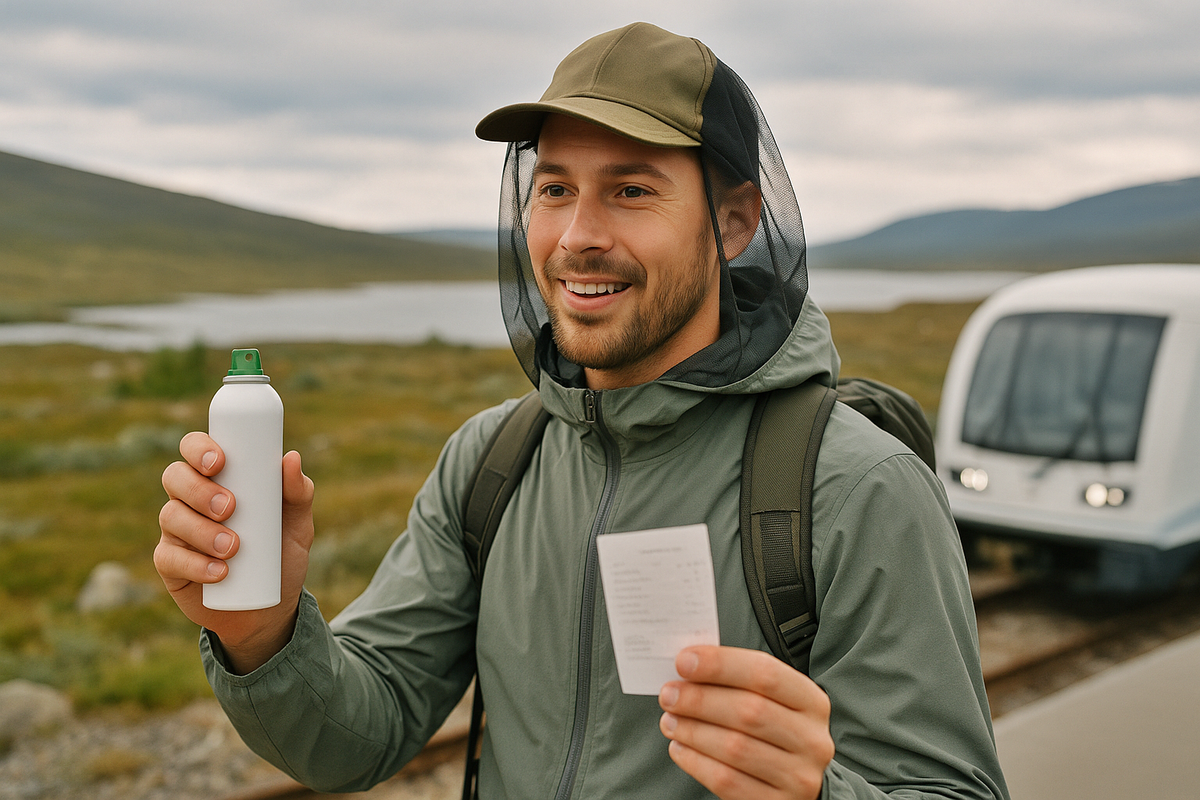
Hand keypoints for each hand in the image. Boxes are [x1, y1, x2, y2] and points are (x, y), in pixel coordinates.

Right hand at [155, 431, 314, 672]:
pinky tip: (220, 573)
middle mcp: (190, 499)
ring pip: (171, 516)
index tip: (220, 461)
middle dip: (199, 489)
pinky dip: (195, 564)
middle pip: (175, 476)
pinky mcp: (171, 565)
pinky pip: (169, 558)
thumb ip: (299, 491)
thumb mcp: (298, 523)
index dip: (198, 447)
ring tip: (233, 548)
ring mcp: (177, 531)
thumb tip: (292, 457)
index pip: (194, 448)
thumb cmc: (280, 552)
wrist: (269, 607)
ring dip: (201, 530)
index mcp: (218, 478)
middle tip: (230, 508)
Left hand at [658, 645, 833, 799]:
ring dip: (692, 730)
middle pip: (748, 711)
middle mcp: (812, 739)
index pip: (765, 673)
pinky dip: (695, 761)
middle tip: (669, 694)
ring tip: (670, 720)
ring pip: (735, 748)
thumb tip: (689, 663)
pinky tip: (680, 747)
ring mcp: (798, 776)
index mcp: (811, 702)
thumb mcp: (770, 702)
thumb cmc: (773, 731)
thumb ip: (737, 681)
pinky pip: (727, 781)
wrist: (794, 781)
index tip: (684, 660)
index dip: (721, 664)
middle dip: (699, 699)